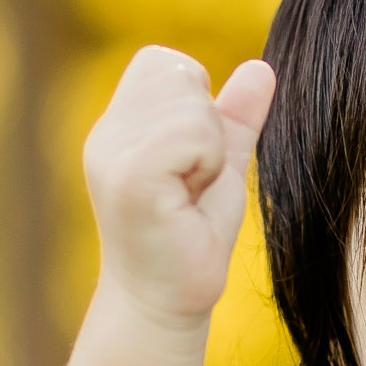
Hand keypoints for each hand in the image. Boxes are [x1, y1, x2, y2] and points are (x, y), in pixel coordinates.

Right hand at [84, 46, 275, 329]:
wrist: (166, 304)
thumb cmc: (191, 238)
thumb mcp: (220, 165)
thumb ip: (235, 117)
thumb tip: (260, 69)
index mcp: (118, 125)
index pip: (161, 60)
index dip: (194, 99)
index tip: (191, 160)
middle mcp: (105, 133)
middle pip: (179, 73)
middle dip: (206, 125)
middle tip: (192, 180)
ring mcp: (111, 154)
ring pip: (190, 103)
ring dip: (209, 149)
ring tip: (188, 192)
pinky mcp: (130, 177)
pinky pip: (190, 134)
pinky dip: (205, 164)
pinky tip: (187, 200)